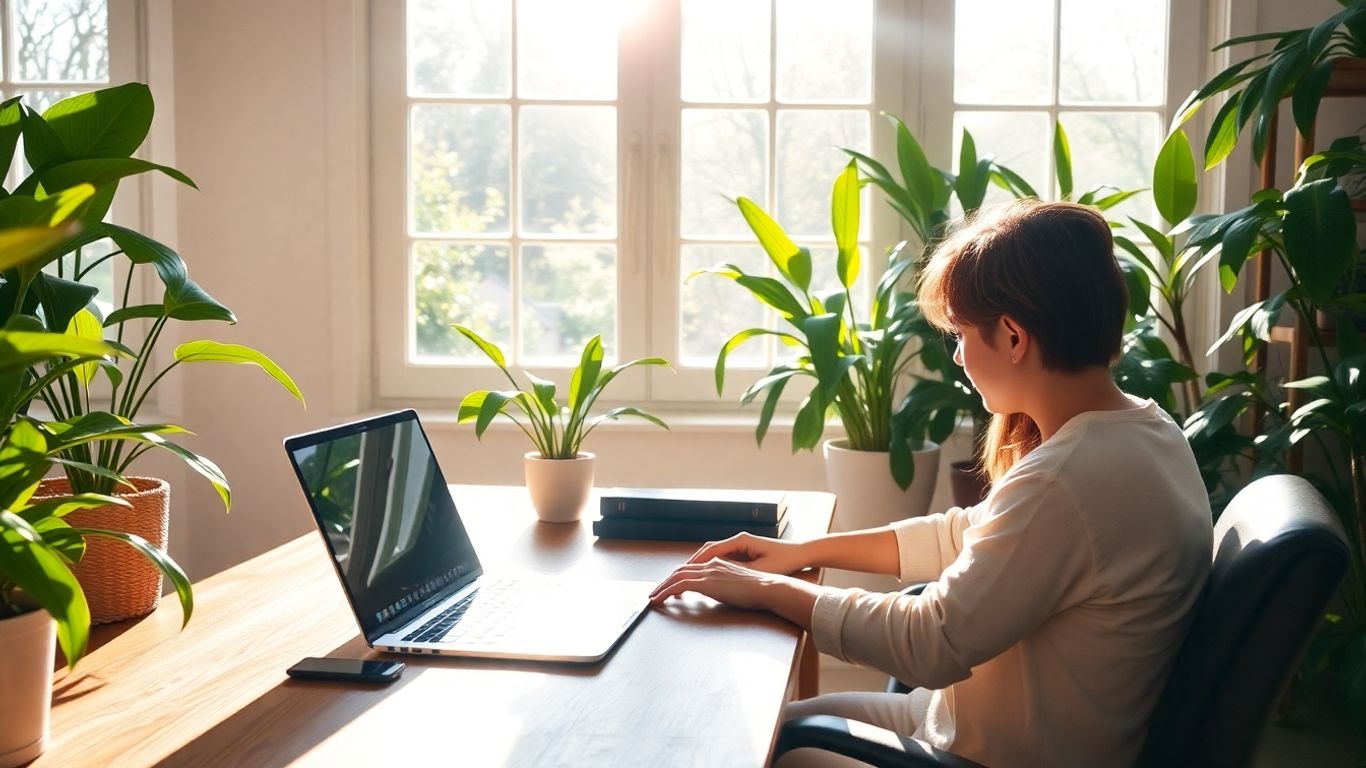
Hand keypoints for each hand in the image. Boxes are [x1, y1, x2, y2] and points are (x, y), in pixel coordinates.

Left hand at [649, 557, 821, 627]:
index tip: (671, 587)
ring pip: (676, 576)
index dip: (679, 576)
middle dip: (666, 581)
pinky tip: (660, 600)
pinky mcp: (706, 583)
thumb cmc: (761, 591)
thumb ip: (728, 587)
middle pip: (681, 570)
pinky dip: (666, 592)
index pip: (693, 568)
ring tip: (653, 598)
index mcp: (720, 564)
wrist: (769, 588)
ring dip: (662, 587)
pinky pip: (679, 585)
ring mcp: (708, 572)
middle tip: (656, 592)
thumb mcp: (740, 586)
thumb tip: (722, 594)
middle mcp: (712, 565)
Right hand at [684, 532, 808, 574]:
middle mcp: (738, 540)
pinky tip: (706, 576)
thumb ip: (739, 572)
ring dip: (700, 564)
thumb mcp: (761, 570)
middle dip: (692, 563)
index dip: (695, 562)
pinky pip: (722, 558)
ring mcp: (741, 545)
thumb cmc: (784, 561)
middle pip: (708, 550)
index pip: (710, 550)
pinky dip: (711, 566)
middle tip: (677, 576)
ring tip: (686, 577)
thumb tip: (719, 576)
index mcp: (741, 541)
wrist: (802, 554)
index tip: (682, 572)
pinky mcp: (745, 552)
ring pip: (714, 553)